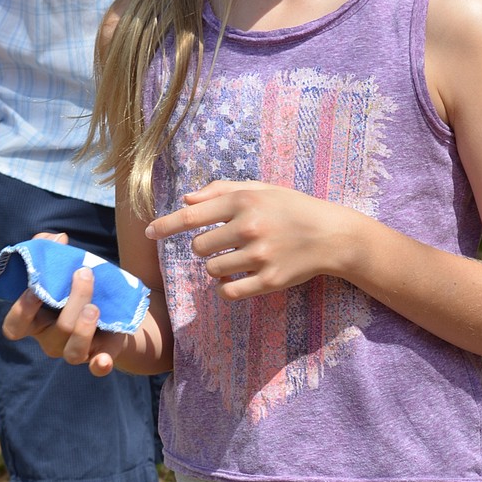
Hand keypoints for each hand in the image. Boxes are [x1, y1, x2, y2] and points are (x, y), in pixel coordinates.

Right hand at [1, 232, 126, 375]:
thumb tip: (58, 238)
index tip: (34, 289)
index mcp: (35, 321)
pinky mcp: (99, 355)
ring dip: (83, 328)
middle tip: (84, 274)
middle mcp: (51, 340)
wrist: (111, 308)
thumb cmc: (74, 286)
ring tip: (94, 307)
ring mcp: (74, 350)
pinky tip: (104, 359)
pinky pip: (97, 368)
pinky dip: (100, 365)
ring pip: (73, 351)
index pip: (15, 327)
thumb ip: (50, 249)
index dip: (21, 311)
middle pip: (57, 330)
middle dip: (72, 300)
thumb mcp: (62, 266)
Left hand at [144, 180, 355, 301]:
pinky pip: (229, 292)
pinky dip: (224, 289)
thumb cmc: (292, 208)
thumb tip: (186, 200)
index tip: (149, 232)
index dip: (166, 225)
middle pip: (200, 247)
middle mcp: (250, 227)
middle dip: (204, 248)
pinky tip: (233, 280)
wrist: (331, 236)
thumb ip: (222, 190)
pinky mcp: (269, 280)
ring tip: (235, 260)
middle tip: (223, 244)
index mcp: (244, 201)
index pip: (192, 216)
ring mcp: (260, 256)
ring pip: (213, 270)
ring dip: (216, 268)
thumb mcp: (261, 189)